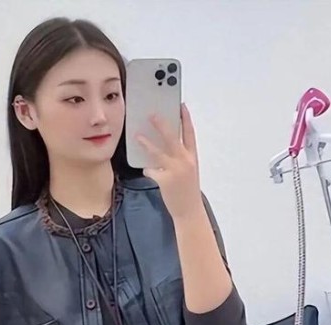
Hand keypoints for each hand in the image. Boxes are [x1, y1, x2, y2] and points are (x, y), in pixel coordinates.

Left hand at [136, 103, 203, 219]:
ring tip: (137, 136)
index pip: (190, 134)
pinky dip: (148, 170)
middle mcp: (185, 161)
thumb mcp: (189, 171)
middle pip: (173, 138)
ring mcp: (176, 171)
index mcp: (192, 157)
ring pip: (158, 153)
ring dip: (146, 143)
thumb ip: (180, 157)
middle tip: (152, 115)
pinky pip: (152, 170)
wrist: (189, 211)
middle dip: (162, 125)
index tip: (181, 106)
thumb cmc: (187, 190)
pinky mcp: (165, 180)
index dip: (186, 119)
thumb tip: (165, 146)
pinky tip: (147, 171)